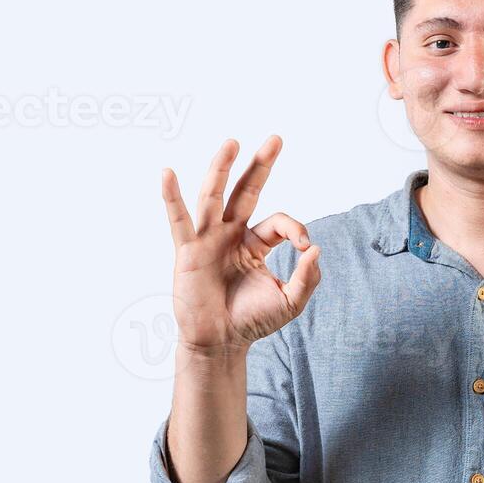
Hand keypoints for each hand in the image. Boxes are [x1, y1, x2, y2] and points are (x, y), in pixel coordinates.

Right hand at [161, 136, 320, 353]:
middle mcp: (230, 234)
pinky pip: (178, 221)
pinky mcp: (188, 252)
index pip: (278, 221)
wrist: (222, 343)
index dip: (296, 229)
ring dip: (221, 169)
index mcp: (254, 243)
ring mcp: (208, 240)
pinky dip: (171, 197)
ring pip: (213, 197)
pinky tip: (167, 174)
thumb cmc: (252, 321)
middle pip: (245, 192)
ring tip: (232, 142)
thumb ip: (307, 277)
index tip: (305, 247)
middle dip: (260, 166)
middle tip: (276, 139)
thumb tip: (315, 249)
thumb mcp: (291, 301)